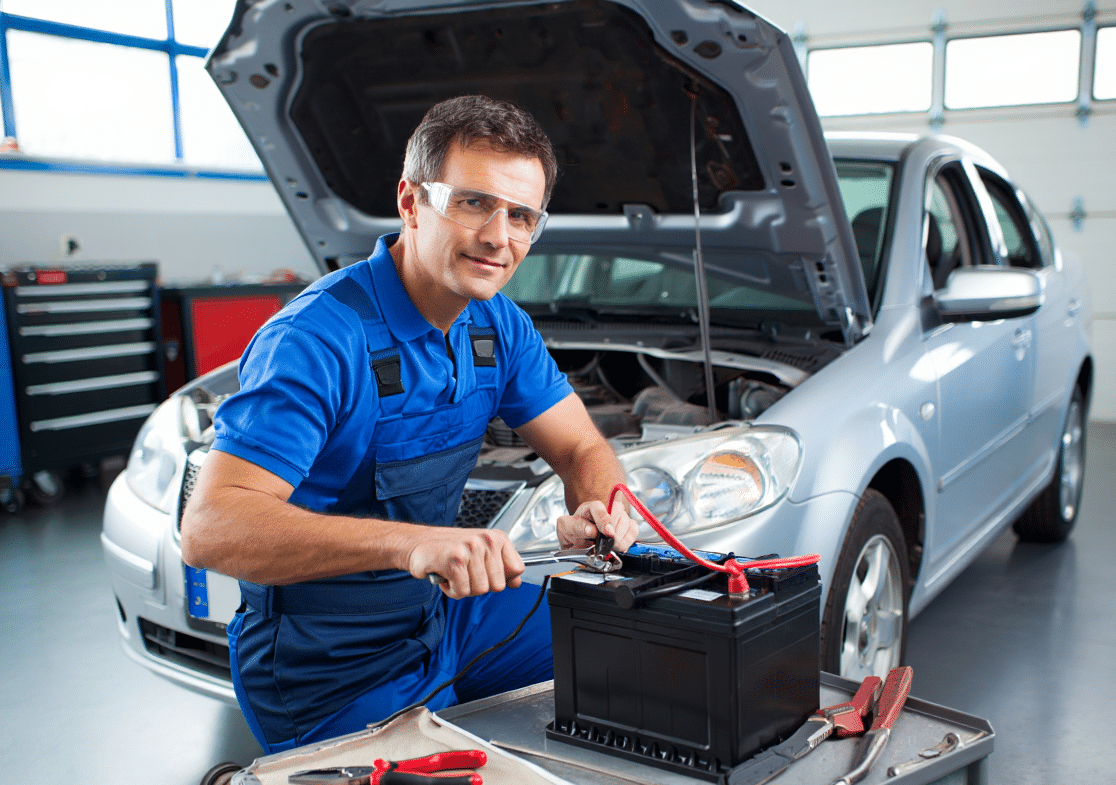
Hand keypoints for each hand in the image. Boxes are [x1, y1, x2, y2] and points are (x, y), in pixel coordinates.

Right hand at [404, 527, 524, 598]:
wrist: (418, 544)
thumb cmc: (449, 549)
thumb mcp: (480, 554)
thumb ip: (501, 568)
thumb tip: (517, 582)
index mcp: (496, 537)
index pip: (517, 569)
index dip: (502, 578)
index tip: (485, 573)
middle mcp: (486, 540)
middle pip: (498, 585)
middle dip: (479, 585)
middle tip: (464, 573)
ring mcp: (471, 549)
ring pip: (480, 590)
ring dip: (464, 588)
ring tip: (454, 573)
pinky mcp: (455, 560)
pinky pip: (463, 591)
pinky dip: (452, 590)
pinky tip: (445, 576)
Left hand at [556, 499, 638, 551]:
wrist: (575, 543)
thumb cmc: (571, 533)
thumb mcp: (565, 529)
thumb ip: (576, 527)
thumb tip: (592, 530)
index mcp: (588, 508)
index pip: (599, 507)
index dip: (604, 519)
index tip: (608, 533)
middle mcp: (604, 510)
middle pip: (618, 514)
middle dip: (615, 533)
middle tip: (609, 545)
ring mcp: (616, 516)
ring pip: (627, 522)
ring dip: (621, 538)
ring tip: (611, 547)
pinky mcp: (625, 526)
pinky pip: (634, 529)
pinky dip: (629, 539)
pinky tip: (620, 545)